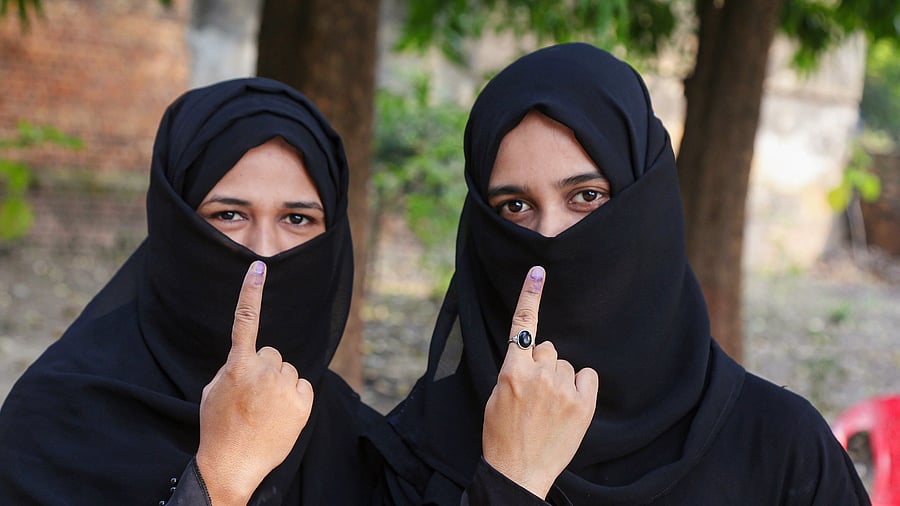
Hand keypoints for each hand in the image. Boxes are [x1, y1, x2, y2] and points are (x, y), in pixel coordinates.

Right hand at [196, 261, 313, 505]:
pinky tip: (280, 415)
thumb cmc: (219, 426)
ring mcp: (285, 387)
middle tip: (252, 396)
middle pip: (272, 354)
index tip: (258, 268)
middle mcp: (264, 371)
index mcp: (237, 366)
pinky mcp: (303, 403)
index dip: (251, 292)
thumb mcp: (216, 390)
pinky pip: (302, 386)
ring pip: (287, 371)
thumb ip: (235, 366)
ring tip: (264, 410)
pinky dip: (294, 397)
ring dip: (279, 384)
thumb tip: (254, 359)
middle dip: (264, 368)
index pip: (246, 321)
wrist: (233, 464)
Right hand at [482, 266, 598, 498]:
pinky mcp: (583, 403)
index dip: (529, 296)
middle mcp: (538, 375)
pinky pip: (587, 375)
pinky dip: (580, 387)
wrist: (520, 471)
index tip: (538, 272)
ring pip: (567, 365)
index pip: (522, 327)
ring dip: (561, 380)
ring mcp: (562, 389)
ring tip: (550, 408)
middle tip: (535, 395)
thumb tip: (533, 355)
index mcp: (511, 372)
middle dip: (543, 365)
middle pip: (549, 349)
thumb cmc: (502, 435)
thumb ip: (514, 371)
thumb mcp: (496, 397)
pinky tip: (569, 407)